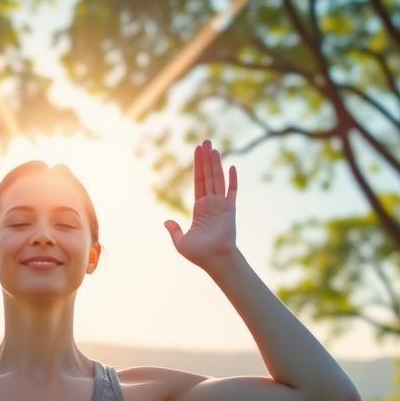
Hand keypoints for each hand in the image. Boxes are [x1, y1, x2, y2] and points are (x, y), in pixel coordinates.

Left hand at [164, 139, 237, 267]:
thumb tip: (167, 221)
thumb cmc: (199, 254)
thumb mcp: (181, 242)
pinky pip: (232, 191)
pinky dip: (232, 179)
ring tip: (213, 147)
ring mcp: (221, 205)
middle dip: (206, 158)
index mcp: (200, 208)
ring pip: (218, 179)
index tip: (197, 151)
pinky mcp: (230, 209)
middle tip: (205, 141)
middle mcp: (211, 203)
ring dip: (216, 163)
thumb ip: (174, 230)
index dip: (197, 166)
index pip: (198, 182)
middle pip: (208, 176)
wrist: (214, 260)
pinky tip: (231, 166)